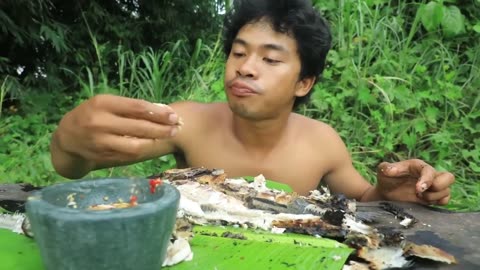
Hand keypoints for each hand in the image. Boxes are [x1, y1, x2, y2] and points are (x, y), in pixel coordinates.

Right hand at [52, 94, 180, 175]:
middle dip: (161, 128)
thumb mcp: (106, 105)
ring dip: (154, 142)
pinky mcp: (102, 156)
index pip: (137, 107)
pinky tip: (152, 145)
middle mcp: (100, 122)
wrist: (67, 138)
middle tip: (176, 128)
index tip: (173, 115)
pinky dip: (143, 150)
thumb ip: (129, 107)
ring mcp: (100, 141)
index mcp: (102, 103)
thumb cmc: (92, 116)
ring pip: (135, 145)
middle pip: (139, 127)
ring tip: (167, 137)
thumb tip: (162, 110)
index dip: (158, 112)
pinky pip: (128, 155)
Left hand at [376, 159, 454, 204]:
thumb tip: (391, 170)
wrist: (386, 195)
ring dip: (434, 197)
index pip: (429, 170)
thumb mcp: (383, 171)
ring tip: (419, 198)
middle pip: (449, 177)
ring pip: (447, 191)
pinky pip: (445, 200)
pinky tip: (424, 203)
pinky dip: (438, 203)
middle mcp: (429, 175)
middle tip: (422, 193)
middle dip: (439, 186)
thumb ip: (386, 168)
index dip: (427, 179)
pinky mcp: (434, 198)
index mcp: (418, 166)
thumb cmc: (386, 180)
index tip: (418, 189)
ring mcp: (433, 187)